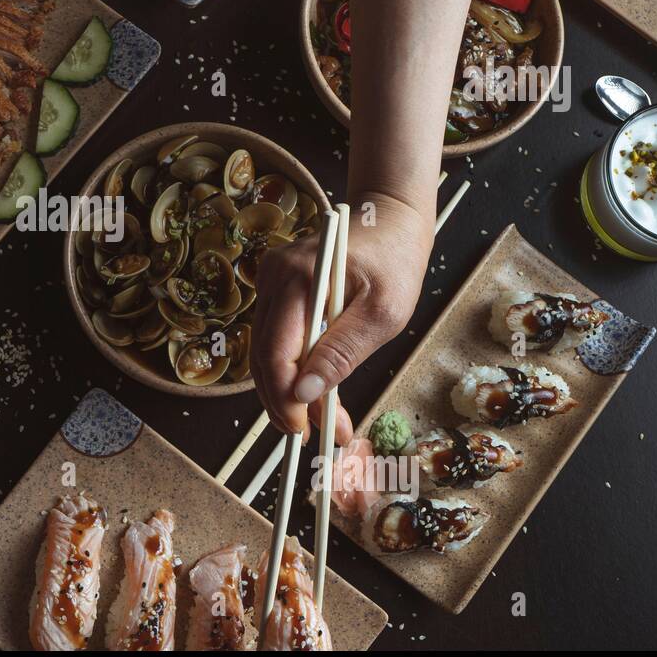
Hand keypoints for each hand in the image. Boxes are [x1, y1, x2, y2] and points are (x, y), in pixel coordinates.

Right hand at [250, 193, 431, 442]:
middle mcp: (274, 277)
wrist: (389, 219)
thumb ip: (343, 351)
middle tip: (310, 437)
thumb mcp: (384, 312)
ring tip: (317, 423)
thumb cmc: (394, 261)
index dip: (284, 398)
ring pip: (264, 351)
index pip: (276, 351)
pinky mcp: (276, 289)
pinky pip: (274, 338)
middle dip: (283, 403)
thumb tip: (306, 394)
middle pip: (262, 356)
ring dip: (286, 391)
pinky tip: (311, 392)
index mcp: (299, 278)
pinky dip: (290, 369)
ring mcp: (270, 281)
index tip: (303, 431)